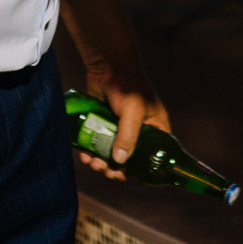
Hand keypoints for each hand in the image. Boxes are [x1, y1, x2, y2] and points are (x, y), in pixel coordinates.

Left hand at [76, 63, 170, 180]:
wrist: (106, 64)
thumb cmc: (127, 84)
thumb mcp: (132, 111)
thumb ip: (128, 136)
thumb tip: (119, 162)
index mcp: (156, 128)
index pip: (156, 156)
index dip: (146, 171)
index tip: (132, 180)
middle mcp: (141, 131)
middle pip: (131, 160)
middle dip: (117, 169)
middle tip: (106, 171)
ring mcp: (121, 128)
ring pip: (113, 155)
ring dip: (103, 163)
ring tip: (93, 163)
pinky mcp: (105, 124)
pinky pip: (100, 145)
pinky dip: (93, 153)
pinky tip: (85, 155)